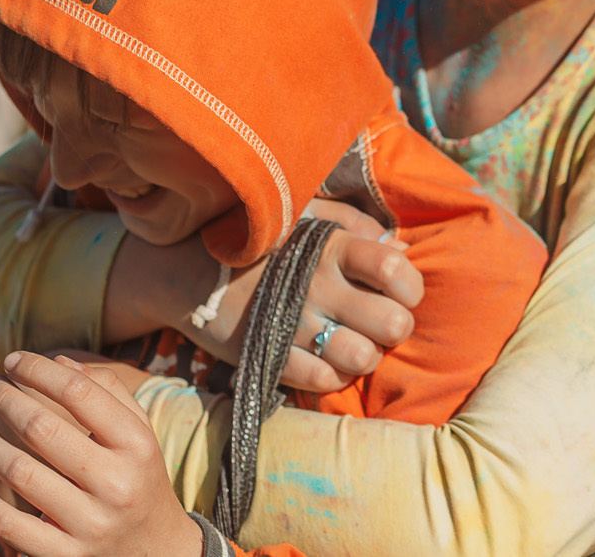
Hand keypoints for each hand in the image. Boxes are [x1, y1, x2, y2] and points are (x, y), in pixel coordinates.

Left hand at [0, 352, 201, 556]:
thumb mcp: (138, 432)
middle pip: (43, 429)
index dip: (38, 371)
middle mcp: (117, 484)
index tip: (13, 361)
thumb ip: (107, 392)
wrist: (155, 549)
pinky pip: (7, 524)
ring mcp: (89, 524)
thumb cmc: (138, 477)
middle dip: (6, 401)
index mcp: (137, 445)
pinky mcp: (65, 556)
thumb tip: (57, 360)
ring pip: (20, 473)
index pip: (79, 393)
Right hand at [105, 196, 421, 394]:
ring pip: (362, 358)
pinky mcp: (266, 354)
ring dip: (366, 355)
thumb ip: (356, 224)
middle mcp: (317, 285)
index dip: (411, 287)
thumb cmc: (259, 237)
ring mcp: (292, 323)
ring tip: (353, 344)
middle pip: (392, 323)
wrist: (183, 265)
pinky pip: (321, 382)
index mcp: (330, 246)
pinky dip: (332, 377)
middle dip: (395, 327)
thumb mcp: (305, 212)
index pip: (395, 268)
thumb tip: (403, 248)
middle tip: (380, 323)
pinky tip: (324, 360)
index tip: (401, 291)